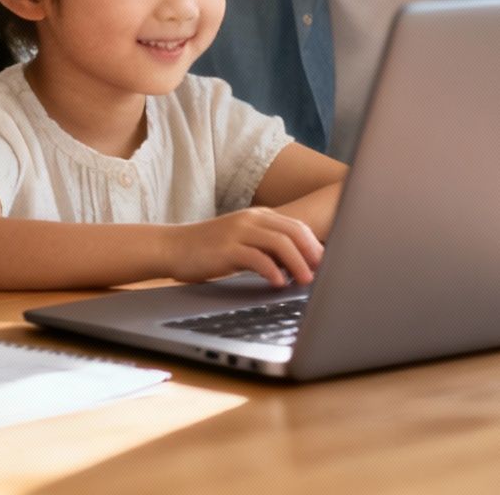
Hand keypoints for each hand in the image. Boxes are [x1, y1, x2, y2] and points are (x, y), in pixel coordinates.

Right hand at [168, 208, 324, 287]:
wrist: (173, 247)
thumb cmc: (209, 249)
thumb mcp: (242, 243)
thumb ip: (267, 248)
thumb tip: (297, 265)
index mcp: (258, 216)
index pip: (296, 226)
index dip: (315, 245)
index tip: (326, 264)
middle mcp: (251, 220)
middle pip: (293, 232)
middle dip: (312, 253)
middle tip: (323, 273)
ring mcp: (238, 232)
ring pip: (279, 243)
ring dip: (297, 263)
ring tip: (305, 281)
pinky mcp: (226, 249)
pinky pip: (256, 258)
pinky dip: (272, 271)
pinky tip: (278, 283)